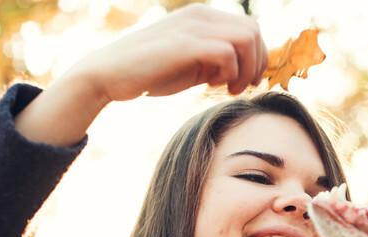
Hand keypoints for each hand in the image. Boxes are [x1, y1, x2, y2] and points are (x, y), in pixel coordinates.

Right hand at [73, 4, 267, 102]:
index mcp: (202, 17)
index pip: (250, 27)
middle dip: (257, 63)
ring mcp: (192, 27)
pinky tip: (214, 87)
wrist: (109, 74)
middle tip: (243, 87)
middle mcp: (200, 16)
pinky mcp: (184, 44)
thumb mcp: (191, 64)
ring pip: (246, 39)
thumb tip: (246, 70)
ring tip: (230, 89)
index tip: (247, 81)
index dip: (258, 56)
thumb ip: (216, 60)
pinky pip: (227, 53)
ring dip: (246, 69)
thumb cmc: (150, 73)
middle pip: (254, 30)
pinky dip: (230, 73)